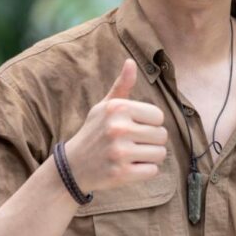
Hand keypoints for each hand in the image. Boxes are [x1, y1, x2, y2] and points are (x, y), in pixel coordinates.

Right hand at [65, 58, 167, 192]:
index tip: (135, 128)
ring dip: (149, 157)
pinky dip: (145, 171)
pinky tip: (129, 167)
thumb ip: (121, 86)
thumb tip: (131, 62)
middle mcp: (118, 128)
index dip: (150, 124)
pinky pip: (152, 170)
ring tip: (131, 155)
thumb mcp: (104, 107)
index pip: (158, 116)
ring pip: (160, 154)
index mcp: (117, 109)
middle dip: (151, 141)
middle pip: (162, 135)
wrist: (72, 166)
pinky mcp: (121, 173)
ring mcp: (119, 152)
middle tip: (132, 144)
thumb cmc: (93, 133)